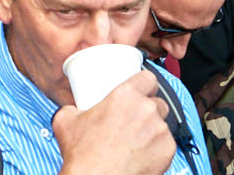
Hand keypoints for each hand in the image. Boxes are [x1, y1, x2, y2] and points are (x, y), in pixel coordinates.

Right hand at [54, 70, 174, 174]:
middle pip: (157, 102)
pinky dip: (157, 149)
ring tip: (136, 142)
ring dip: (152, 130)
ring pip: (162, 125)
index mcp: (126, 96)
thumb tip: (73, 109)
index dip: (144, 84)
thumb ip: (73, 108)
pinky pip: (166, 145)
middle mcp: (147, 110)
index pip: (148, 79)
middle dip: (148, 110)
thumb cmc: (84, 155)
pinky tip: (142, 156)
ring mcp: (160, 131)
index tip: (140, 91)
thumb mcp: (66, 120)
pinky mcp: (168, 152)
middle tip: (133, 121)